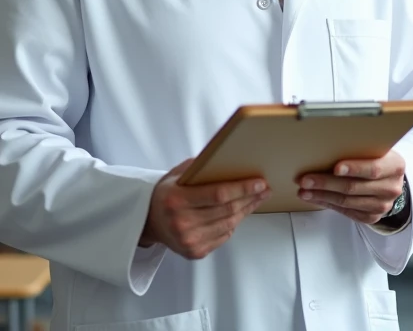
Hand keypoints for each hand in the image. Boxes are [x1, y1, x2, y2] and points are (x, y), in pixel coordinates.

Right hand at [141, 159, 269, 259]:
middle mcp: (182, 222)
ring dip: (246, 210)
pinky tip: (238, 213)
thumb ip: (199, 168)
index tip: (259, 183)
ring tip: (256, 199)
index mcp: (177, 200)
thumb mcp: (176, 175)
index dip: (242, 188)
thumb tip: (229, 160)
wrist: (148, 221)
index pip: (218, 194)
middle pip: (227, 210)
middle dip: (250, 198)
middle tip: (264, 189)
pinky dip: (233, 224)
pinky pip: (224, 236)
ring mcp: (189, 240)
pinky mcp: (195, 252)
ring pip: (229, 224)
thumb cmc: (166, 194)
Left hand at [296, 150, 405, 224]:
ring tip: (304, 190)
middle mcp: (391, 188)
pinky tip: (315, 197)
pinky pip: (346, 212)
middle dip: (326, 183)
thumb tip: (327, 145)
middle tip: (306, 179)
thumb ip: (359, 148)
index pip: (373, 169)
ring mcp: (382, 205)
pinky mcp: (372, 217)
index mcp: (395, 166)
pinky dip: (328, 204)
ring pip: (347, 201)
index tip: (335, 167)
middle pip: (354, 187)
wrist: (390, 180)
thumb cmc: (377, 159)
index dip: (354, 168)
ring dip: (322, 196)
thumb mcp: (376, 149)